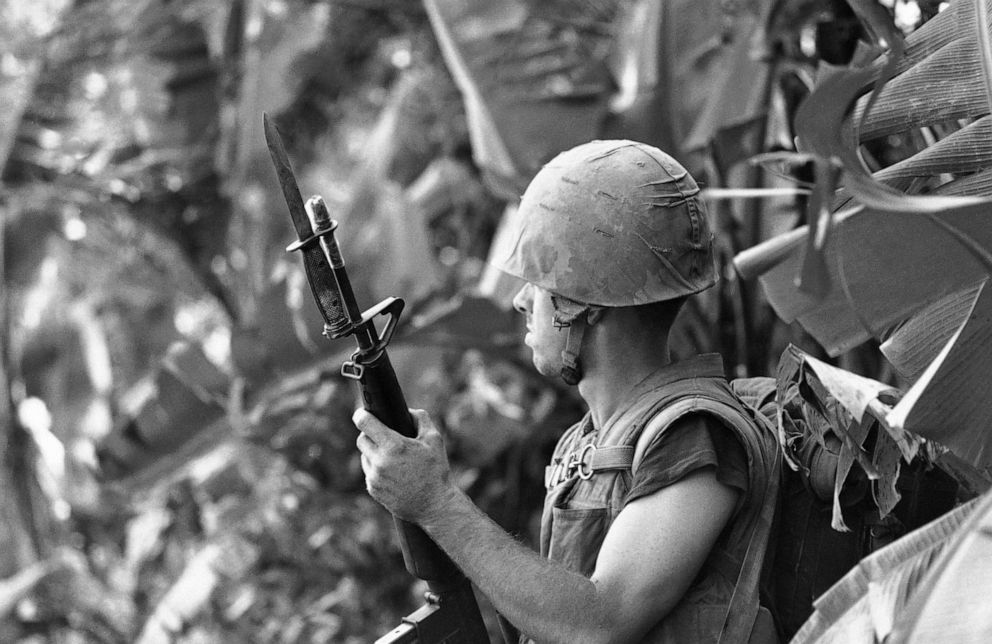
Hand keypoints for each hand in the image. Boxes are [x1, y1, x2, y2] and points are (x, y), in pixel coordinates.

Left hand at [353, 408, 456, 522]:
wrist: (435, 506)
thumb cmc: (436, 471)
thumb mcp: (434, 439)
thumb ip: (420, 418)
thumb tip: (407, 411)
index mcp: (393, 446)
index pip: (365, 423)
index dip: (361, 415)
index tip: (362, 413)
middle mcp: (380, 461)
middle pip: (361, 439)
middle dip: (370, 435)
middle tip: (383, 436)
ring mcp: (374, 477)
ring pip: (364, 456)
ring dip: (373, 453)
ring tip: (392, 457)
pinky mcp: (373, 490)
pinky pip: (369, 473)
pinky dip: (376, 469)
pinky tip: (392, 472)